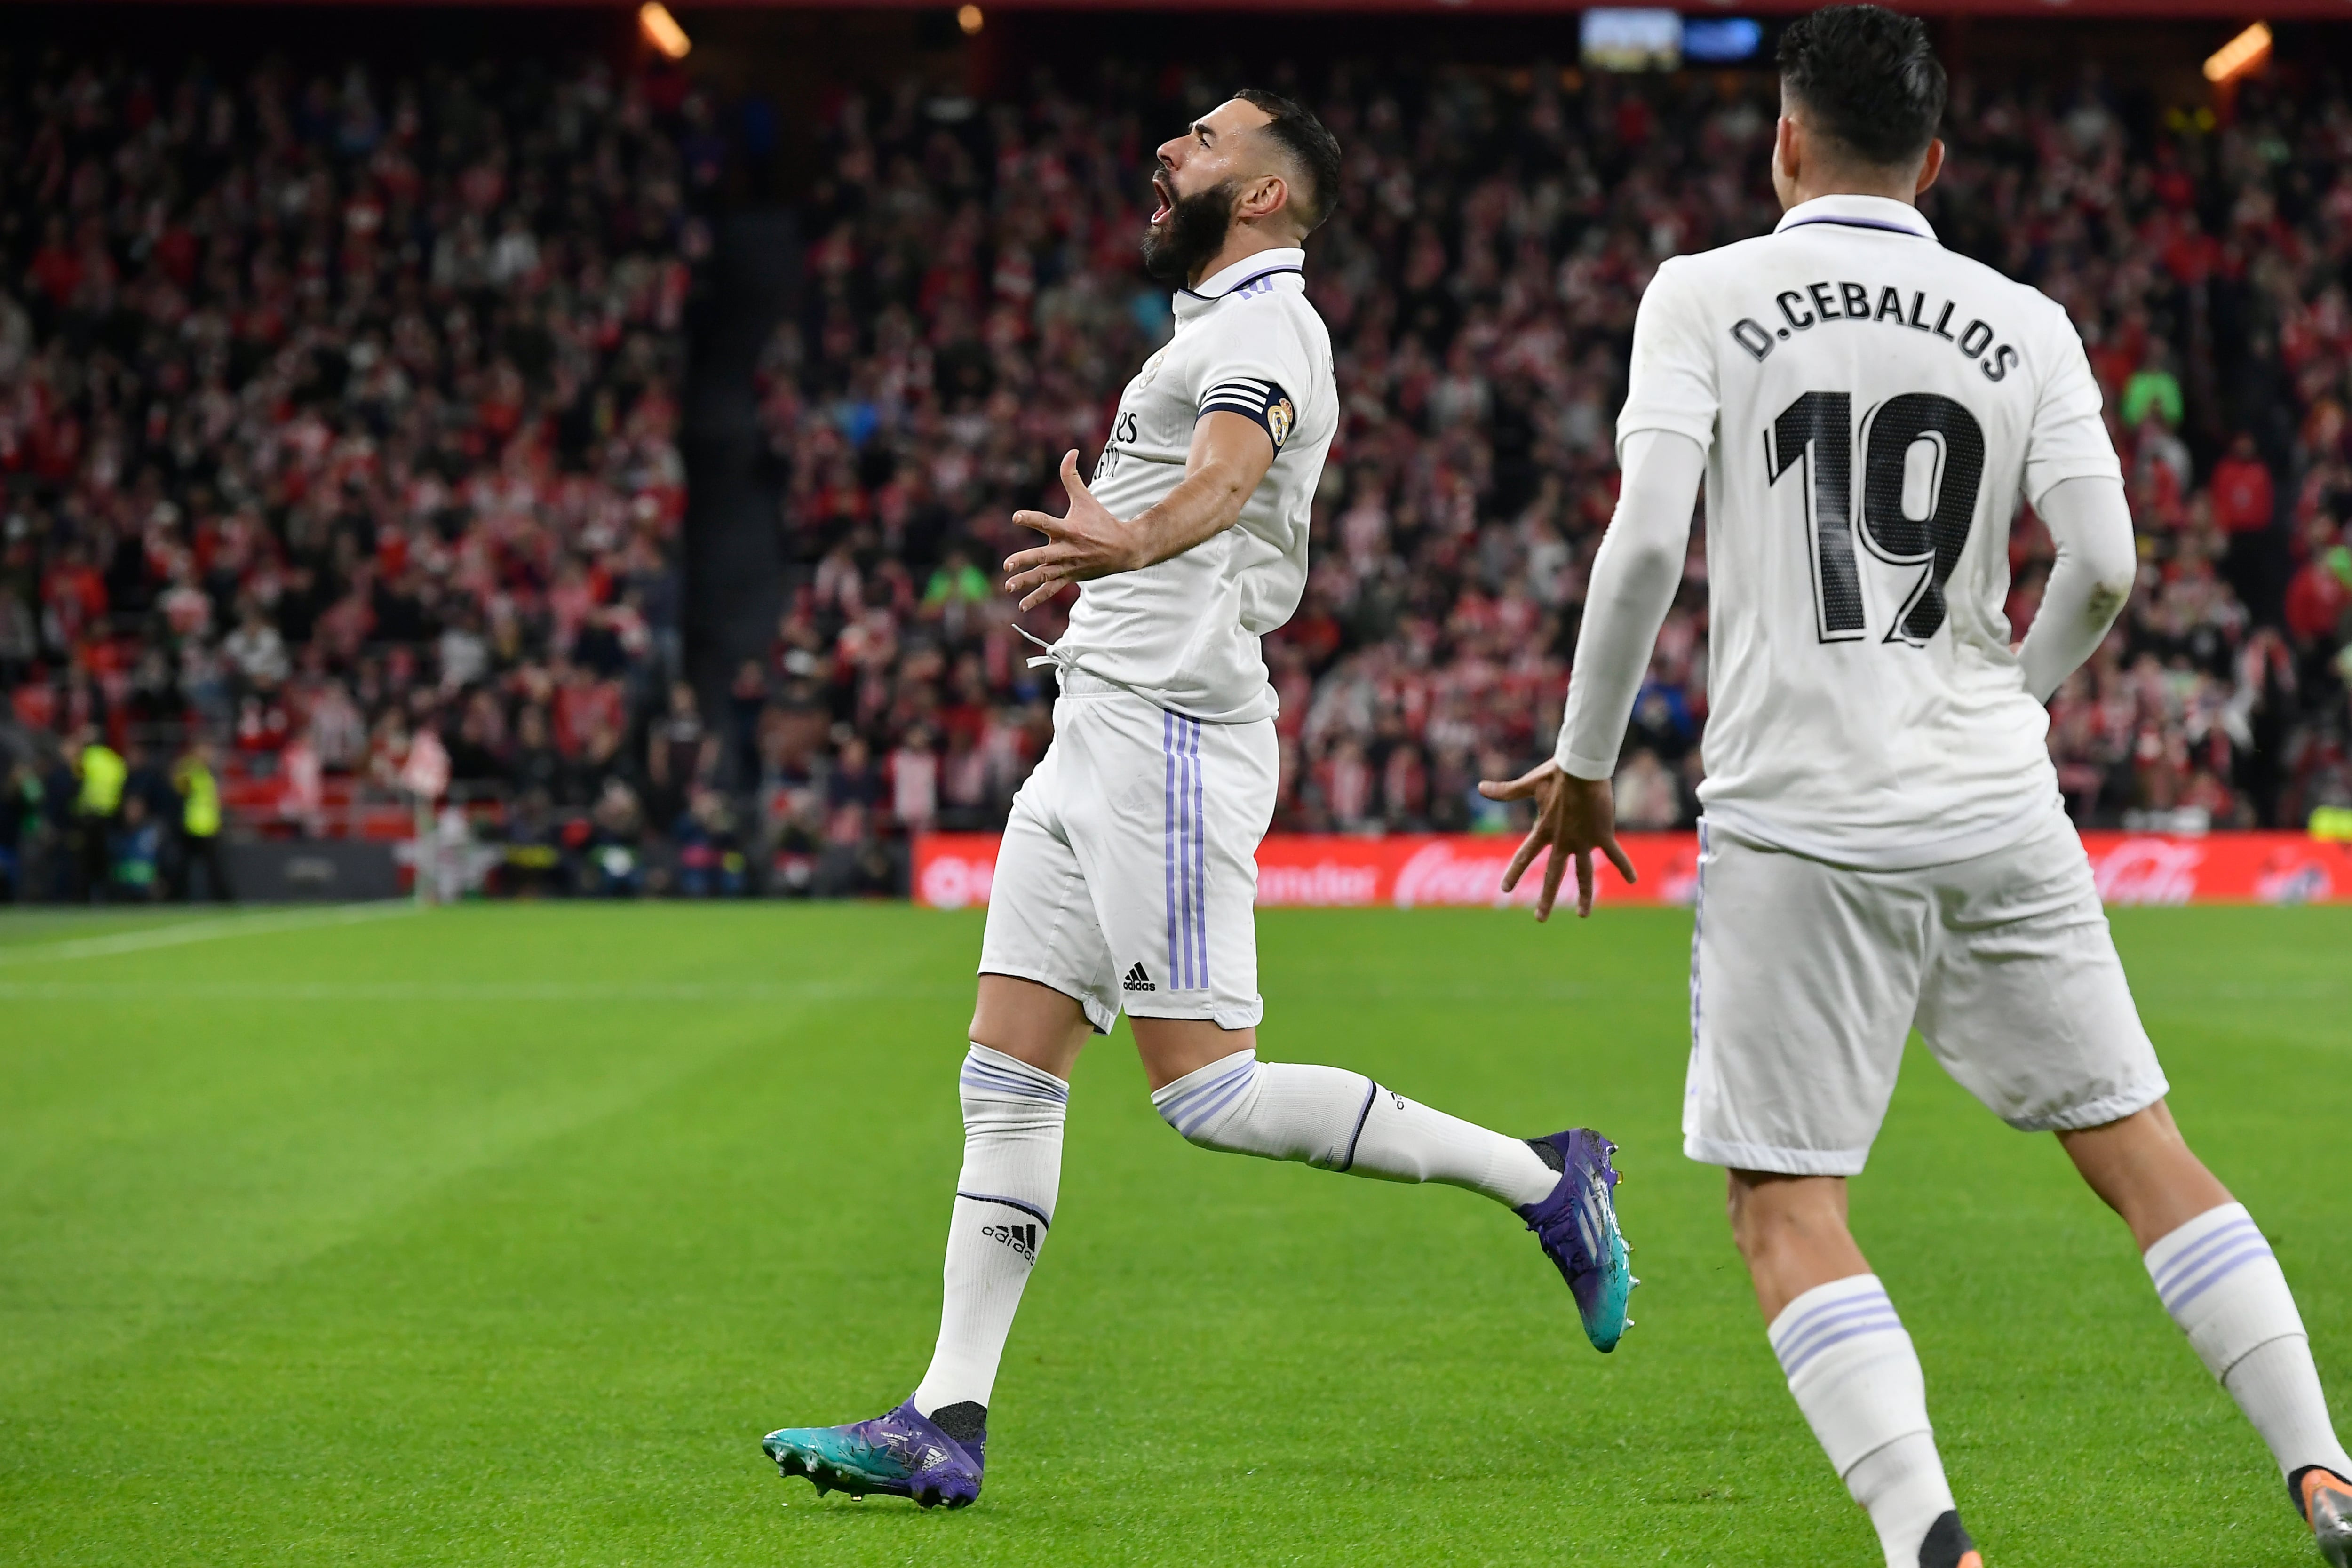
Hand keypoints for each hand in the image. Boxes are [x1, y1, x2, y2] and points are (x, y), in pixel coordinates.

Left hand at [1003, 451, 1138, 609]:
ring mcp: (1068, 566)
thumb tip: (1069, 451)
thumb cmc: (1102, 521)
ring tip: (1008, 585)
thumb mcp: (1086, 498)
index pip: (1046, 522)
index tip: (1016, 517)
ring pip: (1044, 576)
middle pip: (1043, 556)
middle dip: (1025, 560)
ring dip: (1026, 582)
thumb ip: (1072, 477)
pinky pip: (1051, 589)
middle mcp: (1067, 550)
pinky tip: (1022, 605)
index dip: (1031, 519)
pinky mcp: (1070, 577)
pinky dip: (1037, 598)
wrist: (1125, 549)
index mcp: (1069, 529)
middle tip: (1008, 564)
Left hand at [1477, 758, 1637, 921]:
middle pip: (1553, 875)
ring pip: (1583, 875)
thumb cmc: (1557, 773)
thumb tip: (1479, 787)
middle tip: (1539, 919)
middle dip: (1546, 898)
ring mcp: (1583, 841)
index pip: (1524, 856)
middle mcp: (1562, 841)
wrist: (1582, 768)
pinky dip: (1625, 867)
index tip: (1505, 890)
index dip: (1515, 873)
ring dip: (1583, 896)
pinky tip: (1633, 880)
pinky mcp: (1602, 836)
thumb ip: (1505, 790)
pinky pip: (1615, 855)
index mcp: (1544, 829)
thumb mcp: (1529, 783)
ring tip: (1582, 915)